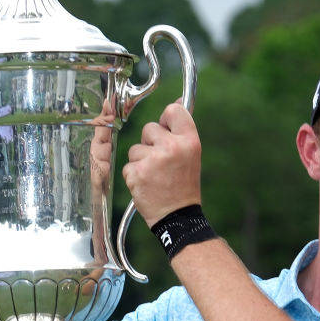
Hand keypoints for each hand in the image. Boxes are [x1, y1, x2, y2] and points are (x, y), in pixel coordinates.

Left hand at [123, 100, 201, 227]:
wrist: (178, 217)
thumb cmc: (184, 185)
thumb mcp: (191, 155)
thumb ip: (180, 131)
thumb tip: (175, 103)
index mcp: (189, 141)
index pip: (173, 111)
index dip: (166, 119)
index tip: (166, 130)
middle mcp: (172, 147)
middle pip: (148, 128)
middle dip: (150, 143)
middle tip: (162, 162)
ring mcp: (152, 160)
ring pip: (135, 148)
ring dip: (141, 161)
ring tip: (154, 176)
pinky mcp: (136, 173)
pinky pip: (128, 165)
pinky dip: (134, 175)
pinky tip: (146, 185)